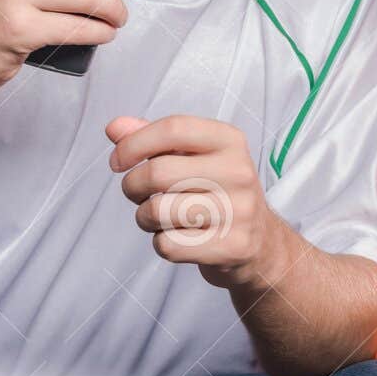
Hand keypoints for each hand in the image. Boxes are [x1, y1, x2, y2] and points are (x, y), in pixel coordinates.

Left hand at [106, 115, 279, 288]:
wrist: (261, 243)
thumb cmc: (217, 192)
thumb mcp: (193, 157)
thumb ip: (153, 139)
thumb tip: (114, 128)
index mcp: (230, 140)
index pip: (173, 129)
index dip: (134, 144)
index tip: (117, 161)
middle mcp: (239, 172)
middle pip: (158, 172)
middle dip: (132, 186)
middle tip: (137, 193)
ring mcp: (239, 211)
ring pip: (157, 211)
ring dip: (144, 217)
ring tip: (157, 217)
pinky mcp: (232, 247)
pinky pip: (169, 245)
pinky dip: (161, 244)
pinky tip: (177, 237)